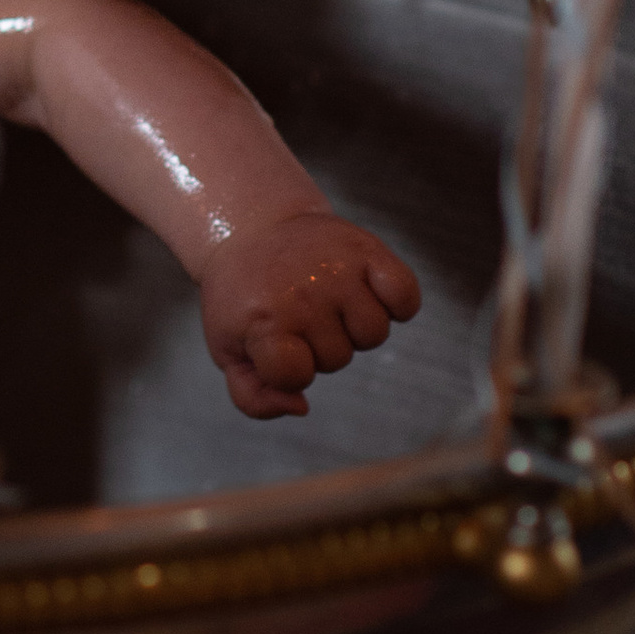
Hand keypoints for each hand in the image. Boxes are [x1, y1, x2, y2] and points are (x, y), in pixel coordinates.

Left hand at [198, 214, 421, 420]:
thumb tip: (301, 407)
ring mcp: (338, 271)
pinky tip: (369, 292)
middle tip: (298, 313)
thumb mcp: (229, 348)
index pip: (296, 375)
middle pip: (339, 358)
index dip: (291, 370)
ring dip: (354, 326)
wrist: (251, 226)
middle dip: (321, 346)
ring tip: (327, 300)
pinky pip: (406, 295)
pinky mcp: (367, 249)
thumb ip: (253, 398)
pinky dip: (398, 303)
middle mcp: (303, 295)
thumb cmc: (244, 298)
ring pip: (374, 334)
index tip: (277, 345)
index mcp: (263, 319)